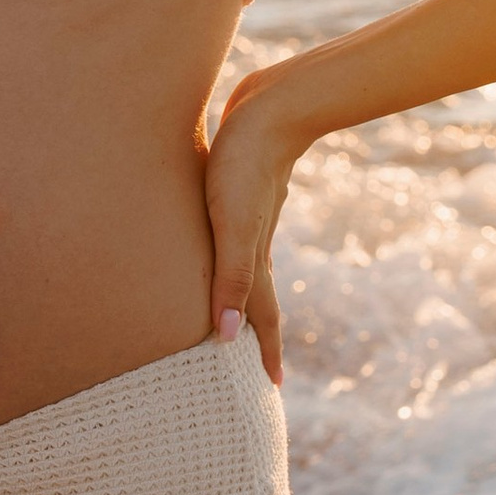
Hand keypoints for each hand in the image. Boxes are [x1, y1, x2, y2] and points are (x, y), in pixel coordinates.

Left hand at [203, 73, 310, 386]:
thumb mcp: (233, 225)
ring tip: (236, 315)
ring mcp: (250, 218)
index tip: (273, 388)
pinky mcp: (240, 193)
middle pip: (257, 299)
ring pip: (245, 270)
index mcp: (255, 258)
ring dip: (244, 298)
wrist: (272, 106)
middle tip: (256, 364)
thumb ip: (230, 278)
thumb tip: (227, 337)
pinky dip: (232, 261)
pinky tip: (222, 249)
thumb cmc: (244, 165)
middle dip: (257, 334)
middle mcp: (255, 244)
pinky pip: (234, 240)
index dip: (265, 352)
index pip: (261, 318)